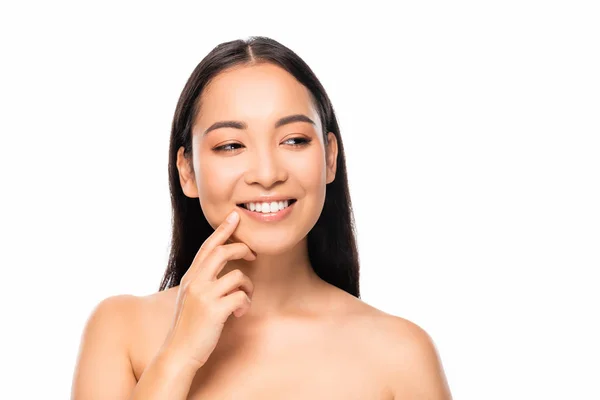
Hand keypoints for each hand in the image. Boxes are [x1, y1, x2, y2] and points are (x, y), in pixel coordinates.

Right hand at [161, 210, 254, 368]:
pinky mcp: (214, 310)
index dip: (223, 230)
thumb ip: (202, 282)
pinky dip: (245, 304)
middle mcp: (195, 282)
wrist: (178, 353)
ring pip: (237, 275)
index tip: (234, 216)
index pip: (207, 246)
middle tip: (253, 255)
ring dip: (247, 286)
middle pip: (222, 251)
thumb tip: (222, 270)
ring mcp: (203, 295)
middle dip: (242, 248)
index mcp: (190, 277)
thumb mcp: (191, 299)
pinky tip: (238, 314)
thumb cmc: (189, 327)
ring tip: (243, 299)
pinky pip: (241, 297)